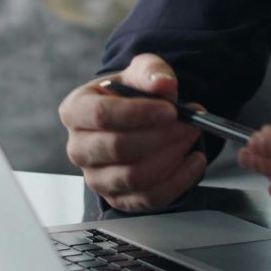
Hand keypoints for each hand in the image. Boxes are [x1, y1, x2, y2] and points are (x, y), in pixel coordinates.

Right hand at [58, 54, 204, 211]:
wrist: (135, 120)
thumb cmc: (132, 95)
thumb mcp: (141, 72)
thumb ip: (151, 71)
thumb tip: (162, 83)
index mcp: (76, 111)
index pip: (101, 114)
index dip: (139, 113)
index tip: (171, 110)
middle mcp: (79, 148)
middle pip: (118, 148)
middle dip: (161, 136)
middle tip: (189, 124)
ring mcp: (96, 178)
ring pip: (134, 177)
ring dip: (172, 157)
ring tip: (192, 137)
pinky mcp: (118, 199)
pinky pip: (150, 198)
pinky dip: (180, 180)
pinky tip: (195, 160)